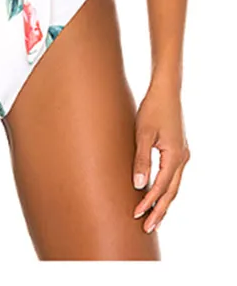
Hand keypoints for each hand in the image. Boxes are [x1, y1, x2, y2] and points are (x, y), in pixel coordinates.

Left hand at [132, 77, 190, 233]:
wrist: (166, 90)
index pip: (160, 187)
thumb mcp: (143, 134)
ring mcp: (183, 154)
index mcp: (175, 156)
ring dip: (164, 202)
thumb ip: (141, 160)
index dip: (148, 202)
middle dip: (159, 211)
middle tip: (148, 228)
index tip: (135, 214)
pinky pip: (174, 176)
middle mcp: (183, 158)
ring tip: (154, 219)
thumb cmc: (152, 109)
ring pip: (174, 186)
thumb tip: (139, 185)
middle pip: (171, 192)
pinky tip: (158, 194)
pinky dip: (166, 189)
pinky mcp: (179, 150)